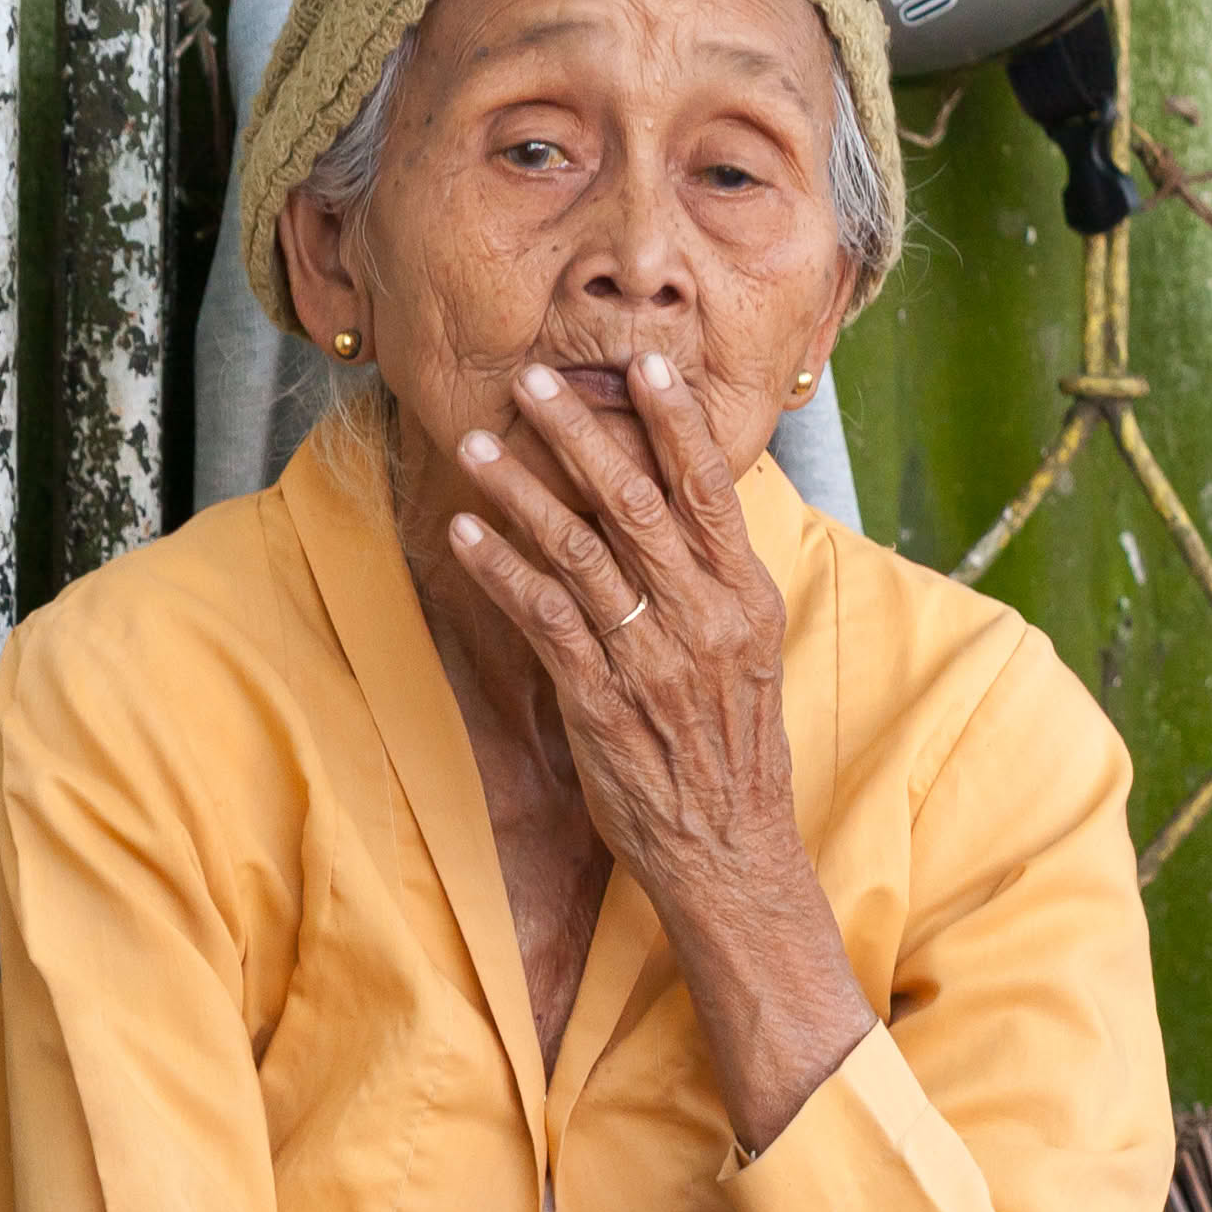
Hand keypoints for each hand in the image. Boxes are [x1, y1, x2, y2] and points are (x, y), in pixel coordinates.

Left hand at [443, 353, 873, 1148]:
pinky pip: (542, 615)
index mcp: (744, 595)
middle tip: (534, 377)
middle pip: (636, 500)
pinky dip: (500, 567)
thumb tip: (693, 500)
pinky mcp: (598, 697)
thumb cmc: (728, 746)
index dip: (673, 421)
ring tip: (477, 439)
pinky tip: (465, 531)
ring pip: (579, 548)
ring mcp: (650, 656)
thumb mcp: (746, 650)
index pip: (709, 488)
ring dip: (521, 488)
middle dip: (580, 431)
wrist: (726, 848)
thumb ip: (716, 577)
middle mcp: (703, 616)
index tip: (641, 363)